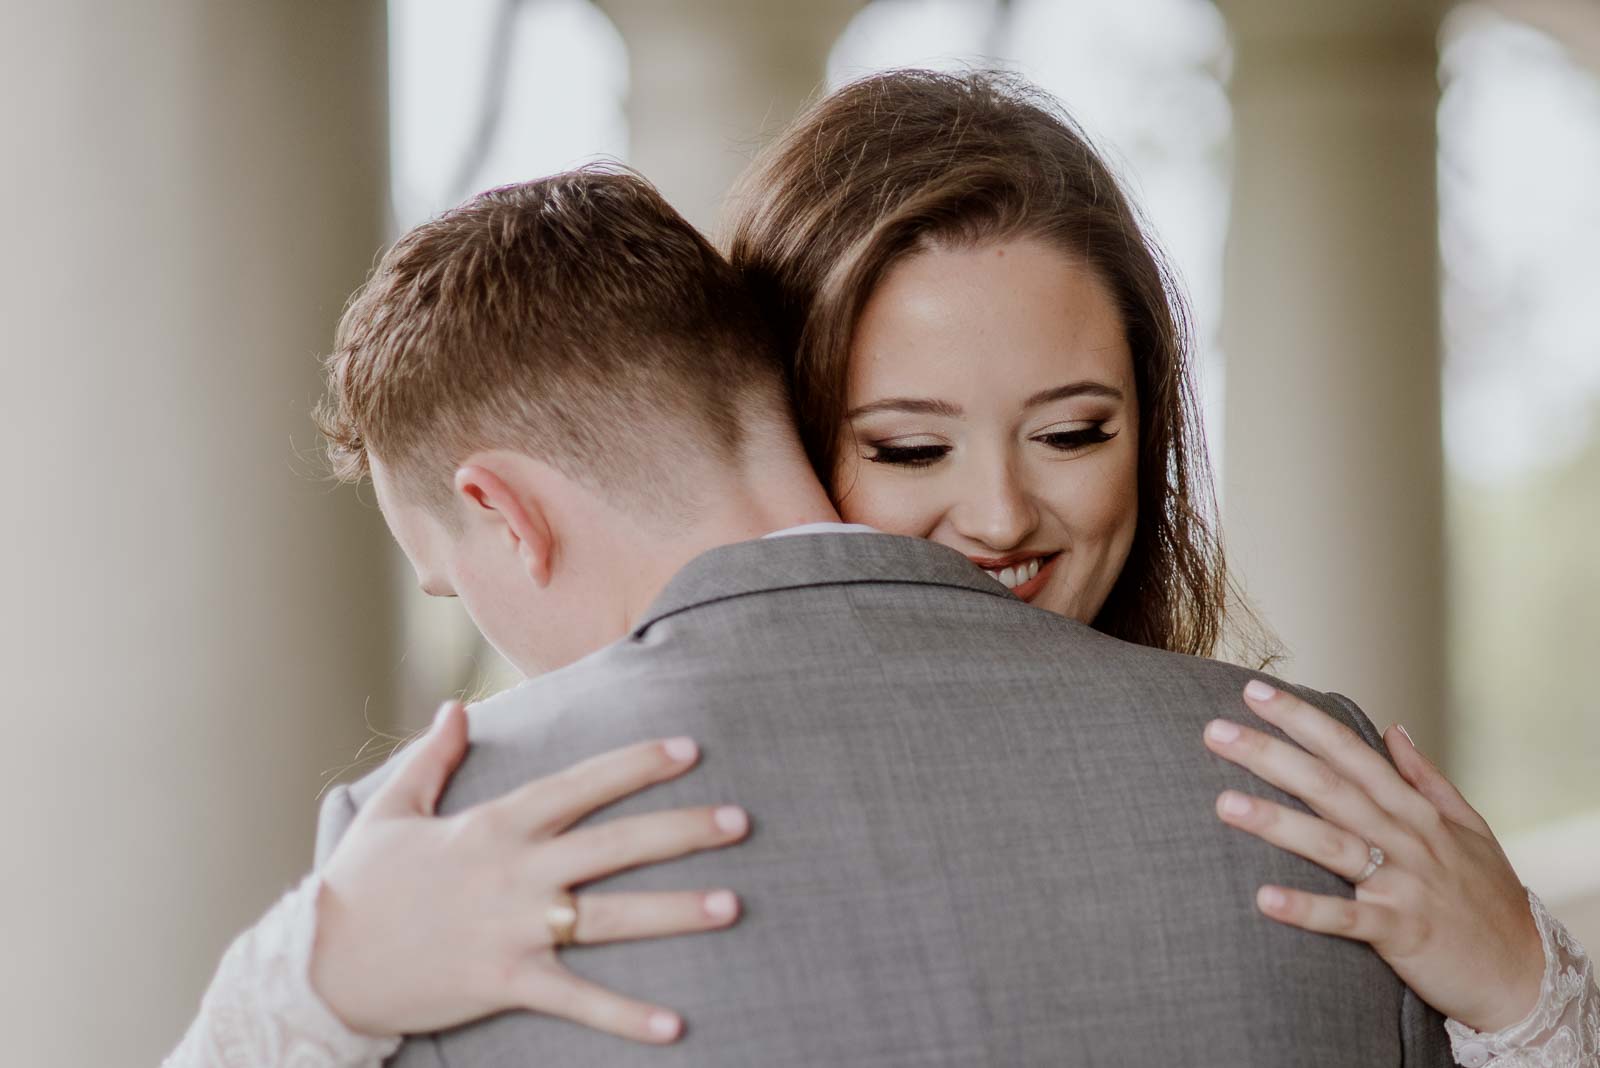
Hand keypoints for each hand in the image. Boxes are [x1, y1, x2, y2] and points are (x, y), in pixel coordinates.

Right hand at [312, 701, 749, 1042]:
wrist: (320, 965)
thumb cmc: (359, 885)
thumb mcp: (393, 810)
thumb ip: (433, 757)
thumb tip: (456, 707)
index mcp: (494, 825)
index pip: (580, 785)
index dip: (636, 764)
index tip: (689, 749)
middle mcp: (514, 871)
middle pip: (613, 844)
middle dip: (681, 830)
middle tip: (741, 820)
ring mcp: (513, 928)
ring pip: (610, 916)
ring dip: (674, 912)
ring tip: (733, 904)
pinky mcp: (506, 981)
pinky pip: (578, 1000)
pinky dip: (625, 1015)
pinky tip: (675, 1025)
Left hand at [1202, 681, 1543, 1032]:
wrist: (1524, 973)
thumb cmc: (1488, 896)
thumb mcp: (1469, 826)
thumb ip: (1425, 777)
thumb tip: (1394, 728)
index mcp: (1414, 809)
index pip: (1350, 752)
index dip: (1303, 720)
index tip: (1254, 692)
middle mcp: (1406, 838)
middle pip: (1330, 787)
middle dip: (1271, 755)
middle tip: (1214, 731)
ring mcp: (1403, 885)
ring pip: (1332, 844)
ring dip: (1277, 823)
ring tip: (1222, 803)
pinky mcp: (1400, 932)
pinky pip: (1347, 919)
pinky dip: (1307, 909)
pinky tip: (1263, 898)